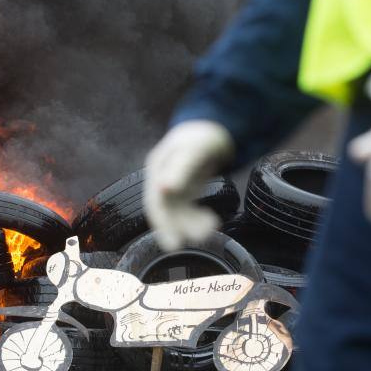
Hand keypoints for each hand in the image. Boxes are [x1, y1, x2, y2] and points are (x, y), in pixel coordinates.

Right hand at [145, 121, 234, 249]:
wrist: (215, 127)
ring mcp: (173, 186)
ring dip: (191, 225)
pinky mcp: (185, 190)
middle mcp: (161, 179)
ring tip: (212, 226)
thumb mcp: (193, 150)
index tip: (173, 243)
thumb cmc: (202, 136)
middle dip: (178, 229)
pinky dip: (197, 219)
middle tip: (194, 241)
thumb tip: (164, 189)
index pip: (155, 202)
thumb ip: (180, 169)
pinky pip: (187, 211)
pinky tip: (211, 221)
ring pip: (177, 213)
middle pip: (165, 211)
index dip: (162, 223)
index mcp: (158, 168)